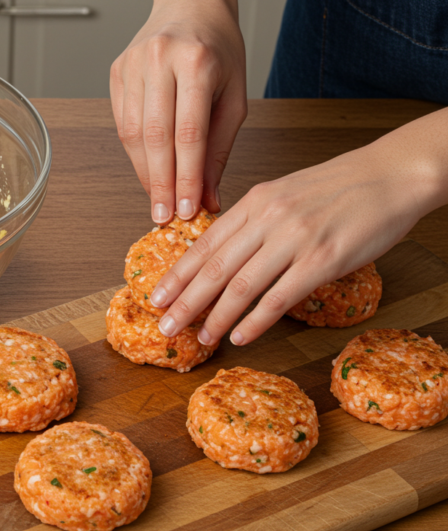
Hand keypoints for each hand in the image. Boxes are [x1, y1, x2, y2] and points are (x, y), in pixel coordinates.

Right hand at [110, 0, 246, 223]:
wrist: (191, 6)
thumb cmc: (219, 50)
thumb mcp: (234, 96)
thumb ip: (219, 149)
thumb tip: (207, 197)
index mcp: (197, 61)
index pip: (189, 132)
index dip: (186, 176)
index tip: (186, 208)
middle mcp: (161, 59)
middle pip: (155, 136)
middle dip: (160, 182)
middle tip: (163, 215)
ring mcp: (133, 64)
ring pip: (132, 133)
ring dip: (145, 172)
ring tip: (157, 198)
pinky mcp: (116, 72)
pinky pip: (121, 123)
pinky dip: (134, 152)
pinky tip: (148, 168)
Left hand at [150, 109, 447, 345]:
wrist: (393, 174)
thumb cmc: (339, 187)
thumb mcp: (285, 193)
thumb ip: (254, 221)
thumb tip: (224, 254)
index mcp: (256, 202)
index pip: (205, 244)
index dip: (177, 274)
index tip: (156, 296)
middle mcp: (268, 219)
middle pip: (214, 268)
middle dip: (184, 301)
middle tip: (165, 326)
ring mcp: (295, 239)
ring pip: (242, 285)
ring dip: (215, 316)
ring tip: (200, 337)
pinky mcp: (323, 259)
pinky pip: (280, 296)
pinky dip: (255, 320)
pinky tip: (240, 336)